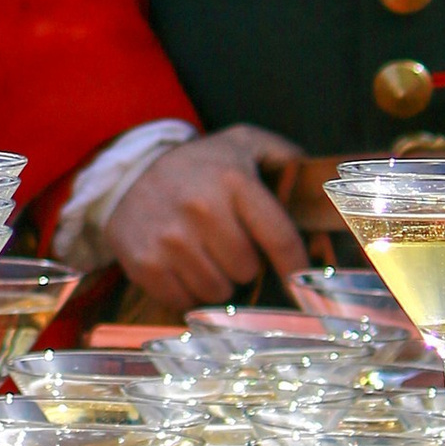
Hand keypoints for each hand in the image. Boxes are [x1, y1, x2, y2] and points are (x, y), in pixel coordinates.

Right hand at [105, 123, 308, 311]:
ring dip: (217, 280)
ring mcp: (170, 239)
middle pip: (248, 270)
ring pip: (218, 290)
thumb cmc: (197, 166)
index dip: (296, 267)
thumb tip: (319, 187)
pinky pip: (185, 302)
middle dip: (244, 263)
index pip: (280, 238)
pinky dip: (188, 292)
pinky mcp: (144, 263)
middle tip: (229, 246)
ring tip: (204, 255)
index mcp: (232, 180)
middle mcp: (201, 208)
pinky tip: (182, 268)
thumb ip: (284, 156)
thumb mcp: (241, 143)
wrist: (125, 175)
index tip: (302, 281)